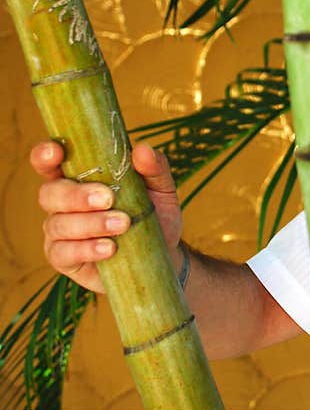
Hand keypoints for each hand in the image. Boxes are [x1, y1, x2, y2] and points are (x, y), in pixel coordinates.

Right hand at [31, 140, 182, 293]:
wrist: (164, 255)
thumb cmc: (155, 215)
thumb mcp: (161, 188)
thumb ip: (154, 168)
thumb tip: (143, 149)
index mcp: (79, 177)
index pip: (50, 162)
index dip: (45, 155)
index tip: (56, 152)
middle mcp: (63, 203)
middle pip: (49, 193)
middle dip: (76, 195)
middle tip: (108, 198)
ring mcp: (61, 232)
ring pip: (57, 224)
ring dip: (90, 223)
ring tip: (122, 224)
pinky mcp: (65, 259)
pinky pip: (62, 253)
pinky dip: (86, 249)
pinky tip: (109, 248)